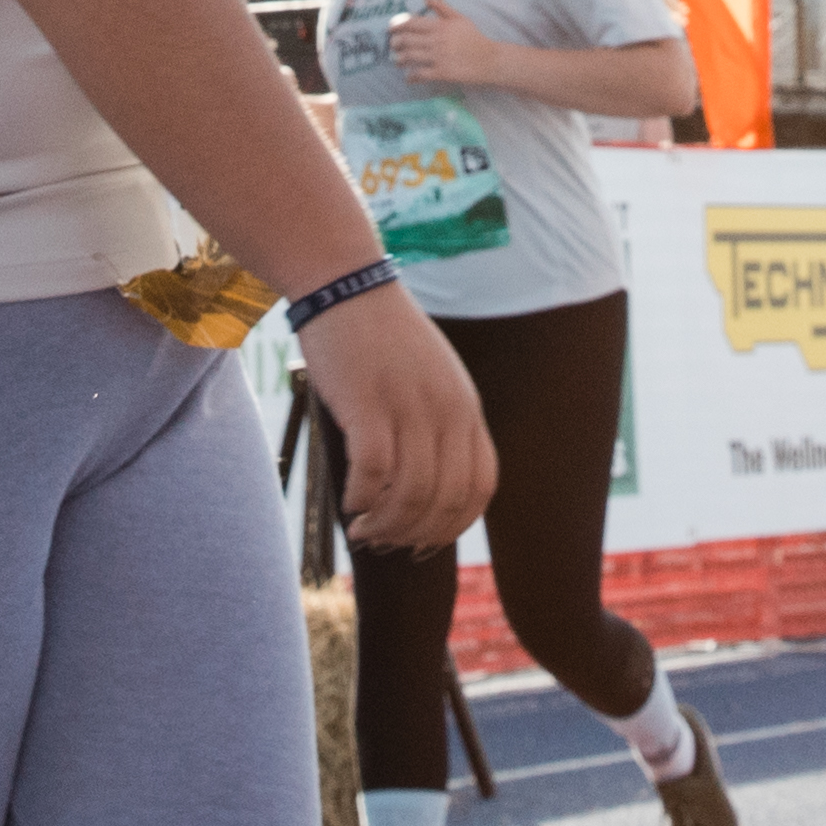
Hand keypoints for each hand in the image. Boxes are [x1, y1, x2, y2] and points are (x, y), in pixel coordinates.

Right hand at [303, 286, 495, 552]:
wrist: (345, 284)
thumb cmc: (381, 338)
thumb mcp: (431, 379)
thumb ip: (439, 426)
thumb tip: (425, 490)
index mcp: (466, 408)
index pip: (479, 488)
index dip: (453, 527)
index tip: (423, 542)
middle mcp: (446, 411)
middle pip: (444, 501)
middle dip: (413, 534)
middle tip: (383, 540)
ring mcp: (408, 406)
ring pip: (409, 495)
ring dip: (385, 525)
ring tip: (362, 528)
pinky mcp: (367, 402)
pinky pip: (372, 473)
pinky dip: (361, 498)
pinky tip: (348, 503)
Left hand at [384, 3, 527, 94]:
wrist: (489, 60)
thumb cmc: (473, 38)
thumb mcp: (459, 18)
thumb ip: (441, 7)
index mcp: (440, 26)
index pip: (411, 23)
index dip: (397, 25)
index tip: (390, 29)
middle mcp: (436, 40)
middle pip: (406, 40)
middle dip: (395, 43)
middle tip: (393, 45)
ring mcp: (438, 57)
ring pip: (410, 56)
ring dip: (399, 59)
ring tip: (397, 60)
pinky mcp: (441, 73)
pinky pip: (420, 74)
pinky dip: (411, 76)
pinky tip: (409, 77)